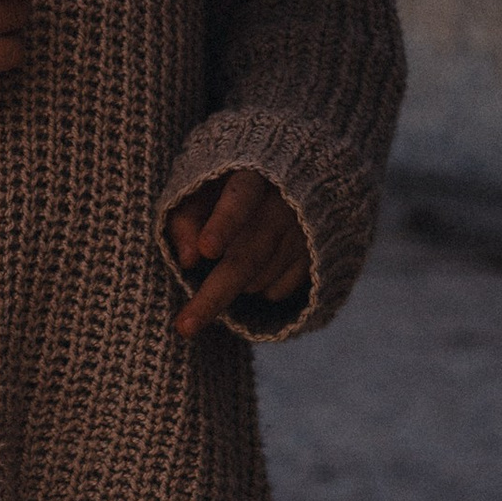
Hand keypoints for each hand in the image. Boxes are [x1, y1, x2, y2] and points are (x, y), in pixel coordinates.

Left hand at [164, 168, 309, 338]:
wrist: (293, 178)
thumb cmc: (229, 183)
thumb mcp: (202, 186)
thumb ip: (186, 216)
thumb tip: (186, 260)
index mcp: (254, 174)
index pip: (239, 197)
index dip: (223, 223)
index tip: (206, 250)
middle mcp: (287, 203)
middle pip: (248, 256)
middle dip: (213, 295)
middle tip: (184, 326)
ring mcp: (306, 232)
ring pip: (260, 278)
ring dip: (232, 284)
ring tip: (224, 262)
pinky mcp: (317, 256)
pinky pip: (280, 290)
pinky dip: (258, 288)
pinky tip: (255, 268)